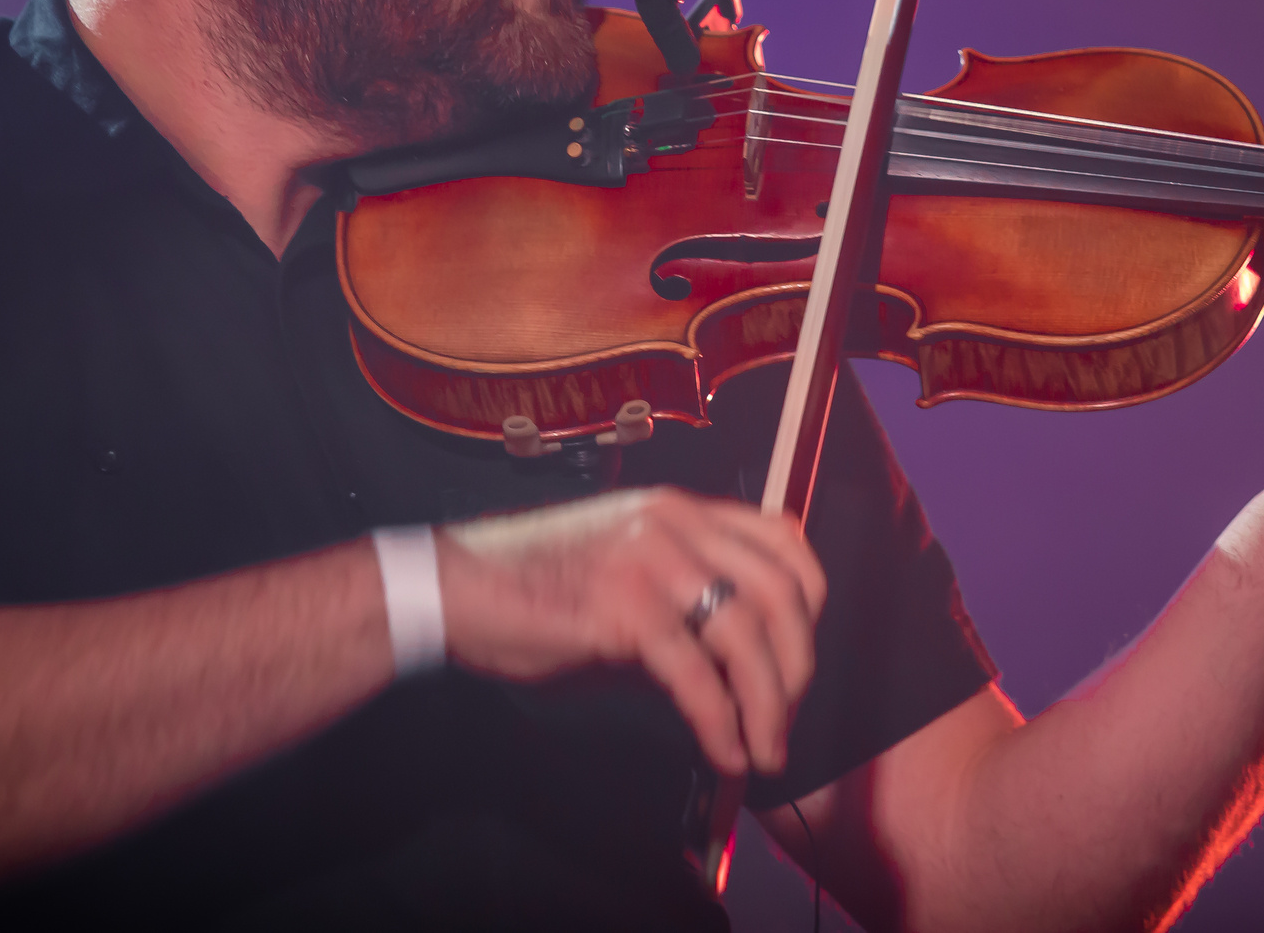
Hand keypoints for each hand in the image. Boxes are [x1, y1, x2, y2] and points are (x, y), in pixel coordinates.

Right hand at [435, 489, 826, 777]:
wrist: (454, 589)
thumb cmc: (532, 589)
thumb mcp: (623, 578)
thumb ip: (680, 605)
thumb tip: (731, 670)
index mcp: (679, 509)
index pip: (782, 538)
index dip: (809, 601)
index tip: (798, 656)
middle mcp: (675, 523)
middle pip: (780, 591)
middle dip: (796, 666)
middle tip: (786, 719)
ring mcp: (652, 559)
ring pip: (748, 634)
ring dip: (769, 704)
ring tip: (764, 750)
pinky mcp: (626, 606)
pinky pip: (696, 674)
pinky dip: (720, 722)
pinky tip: (724, 752)